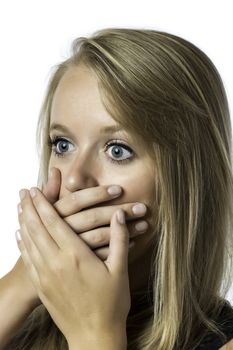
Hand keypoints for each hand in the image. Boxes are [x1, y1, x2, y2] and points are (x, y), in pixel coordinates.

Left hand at [16, 188, 130, 345]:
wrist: (94, 336)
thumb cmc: (111, 304)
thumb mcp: (120, 270)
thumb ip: (119, 240)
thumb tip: (120, 215)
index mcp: (75, 256)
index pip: (54, 222)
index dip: (43, 204)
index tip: (35, 190)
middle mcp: (55, 263)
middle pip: (37, 228)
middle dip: (29, 208)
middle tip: (23, 192)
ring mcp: (45, 276)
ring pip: (29, 242)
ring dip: (23, 222)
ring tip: (18, 207)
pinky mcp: (41, 287)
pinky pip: (27, 260)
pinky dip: (21, 244)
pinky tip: (18, 235)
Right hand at [44, 168, 147, 260]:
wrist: (39, 277)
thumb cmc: (42, 239)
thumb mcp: (44, 214)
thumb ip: (50, 192)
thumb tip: (54, 169)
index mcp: (55, 216)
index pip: (78, 200)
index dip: (98, 193)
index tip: (119, 189)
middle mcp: (63, 233)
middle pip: (93, 218)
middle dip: (119, 210)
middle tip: (142, 207)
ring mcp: (73, 251)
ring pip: (101, 237)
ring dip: (125, 230)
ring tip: (144, 224)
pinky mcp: (83, 266)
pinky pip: (103, 256)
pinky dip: (119, 249)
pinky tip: (134, 242)